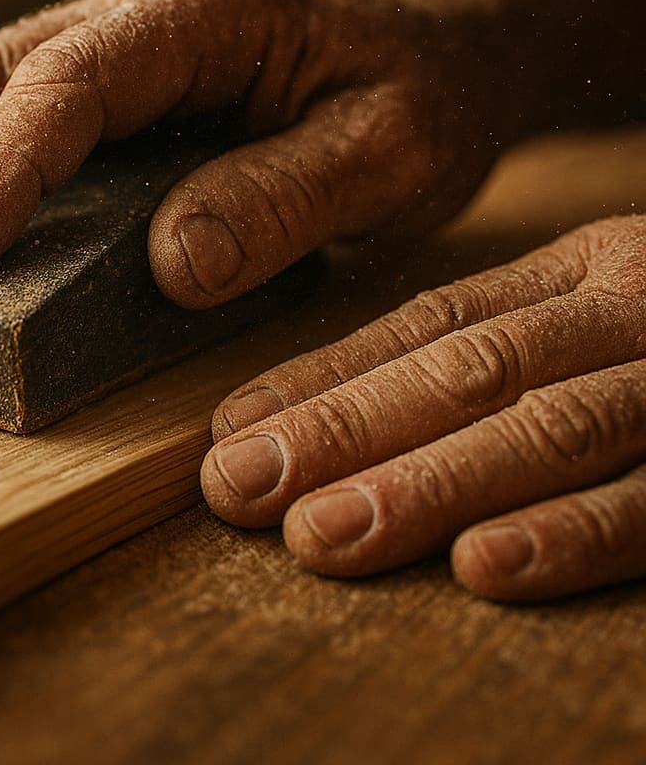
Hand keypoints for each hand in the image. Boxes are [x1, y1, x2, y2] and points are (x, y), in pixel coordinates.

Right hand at [0, 0, 505, 313]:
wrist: (447, 56)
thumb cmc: (428, 101)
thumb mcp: (394, 156)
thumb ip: (287, 200)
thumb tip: (169, 261)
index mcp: (215, 5)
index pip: (75, 80)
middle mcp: (152, 2)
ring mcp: (127, 34)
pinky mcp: (120, 81)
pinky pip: (21, 124)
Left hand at [200, 215, 645, 601]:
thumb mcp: (604, 300)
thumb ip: (504, 338)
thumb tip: (345, 412)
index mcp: (583, 268)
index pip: (428, 323)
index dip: (324, 375)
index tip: (232, 428)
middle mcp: (631, 307)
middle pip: (467, 371)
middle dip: (343, 432)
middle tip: (237, 488)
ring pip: (548, 428)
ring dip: (426, 486)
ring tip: (321, 536)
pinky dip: (575, 534)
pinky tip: (483, 569)